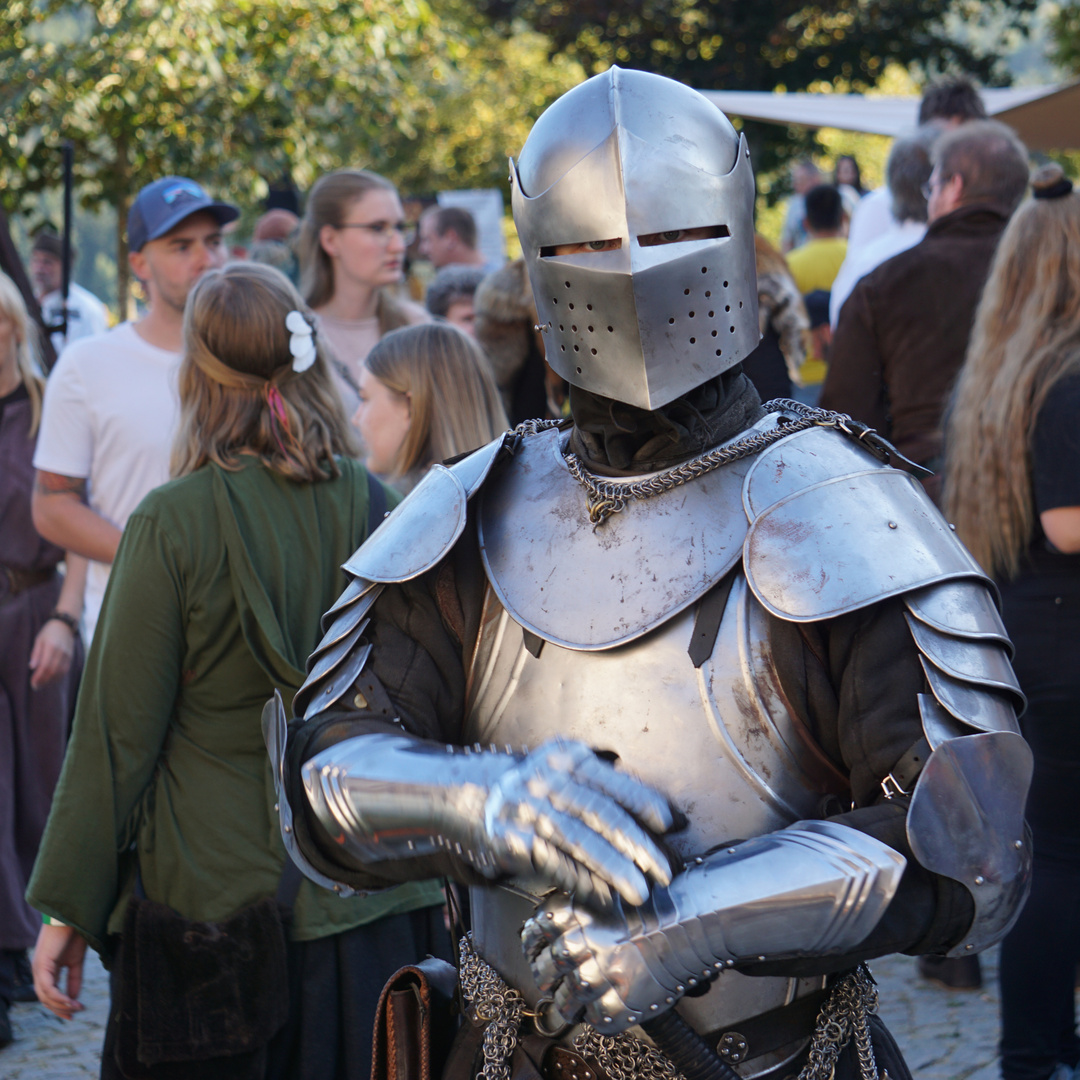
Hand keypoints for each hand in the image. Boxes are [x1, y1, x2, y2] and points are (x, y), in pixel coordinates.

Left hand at [29, 617, 75, 689]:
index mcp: (51, 647)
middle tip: (36, 687)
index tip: (32, 683)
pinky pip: (65, 670)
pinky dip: (58, 677)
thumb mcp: (38, 640)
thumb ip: (36, 653)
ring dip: (51, 680)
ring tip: (42, 685)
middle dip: (44, 681)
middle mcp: (61, 652)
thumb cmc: (48, 632)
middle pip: (53, 671)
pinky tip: (51, 679)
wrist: (65, 625)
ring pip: (60, 672)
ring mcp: (67, 655)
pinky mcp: (71, 657)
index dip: (39, 676)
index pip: (45, 666)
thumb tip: (32, 667)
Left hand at [32, 923, 87, 1019]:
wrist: (72, 917)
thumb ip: (74, 978)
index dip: (61, 1005)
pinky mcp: (42, 965)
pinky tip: (70, 1000)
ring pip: (45, 996)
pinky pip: (48, 987)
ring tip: (76, 1007)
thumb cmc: (74, 935)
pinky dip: (58, 996)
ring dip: (60, 1005)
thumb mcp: (76, 960)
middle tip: (75, 1013)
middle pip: (45, 999)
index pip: (49, 994)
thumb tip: (74, 998)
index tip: (75, 1012)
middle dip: (60, 1009)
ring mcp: (38, 968)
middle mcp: (39, 971)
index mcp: (46, 970)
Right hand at [480, 739, 673, 909]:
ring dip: (613, 869)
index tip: (672, 824)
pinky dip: (580, 882)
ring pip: (578, 840)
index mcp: (564, 757)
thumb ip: (593, 775)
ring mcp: (526, 809)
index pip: (611, 782)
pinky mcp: (510, 839)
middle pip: (600, 813)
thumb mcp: (555, 763)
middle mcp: (545, 779)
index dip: (644, 803)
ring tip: (640, 891)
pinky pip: (553, 863)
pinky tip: (602, 897)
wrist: (456, 788)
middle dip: (637, 844)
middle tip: (666, 870)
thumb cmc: (522, 782)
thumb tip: (638, 794)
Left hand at [522, 890, 687, 1032]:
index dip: (534, 945)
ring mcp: (597, 975)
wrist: (694, 920)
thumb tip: (548, 925)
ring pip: (566, 1000)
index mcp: (574, 911)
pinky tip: (607, 1005)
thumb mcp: (606, 889)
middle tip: (552, 980)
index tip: (539, 951)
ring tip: (577, 1001)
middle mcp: (580, 942)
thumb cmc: (656, 902)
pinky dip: (598, 1016)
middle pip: (546, 969)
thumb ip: (578, 907)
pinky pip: (595, 1019)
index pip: (534, 932)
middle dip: (547, 977)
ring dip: (568, 1003)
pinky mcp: (618, 1004)